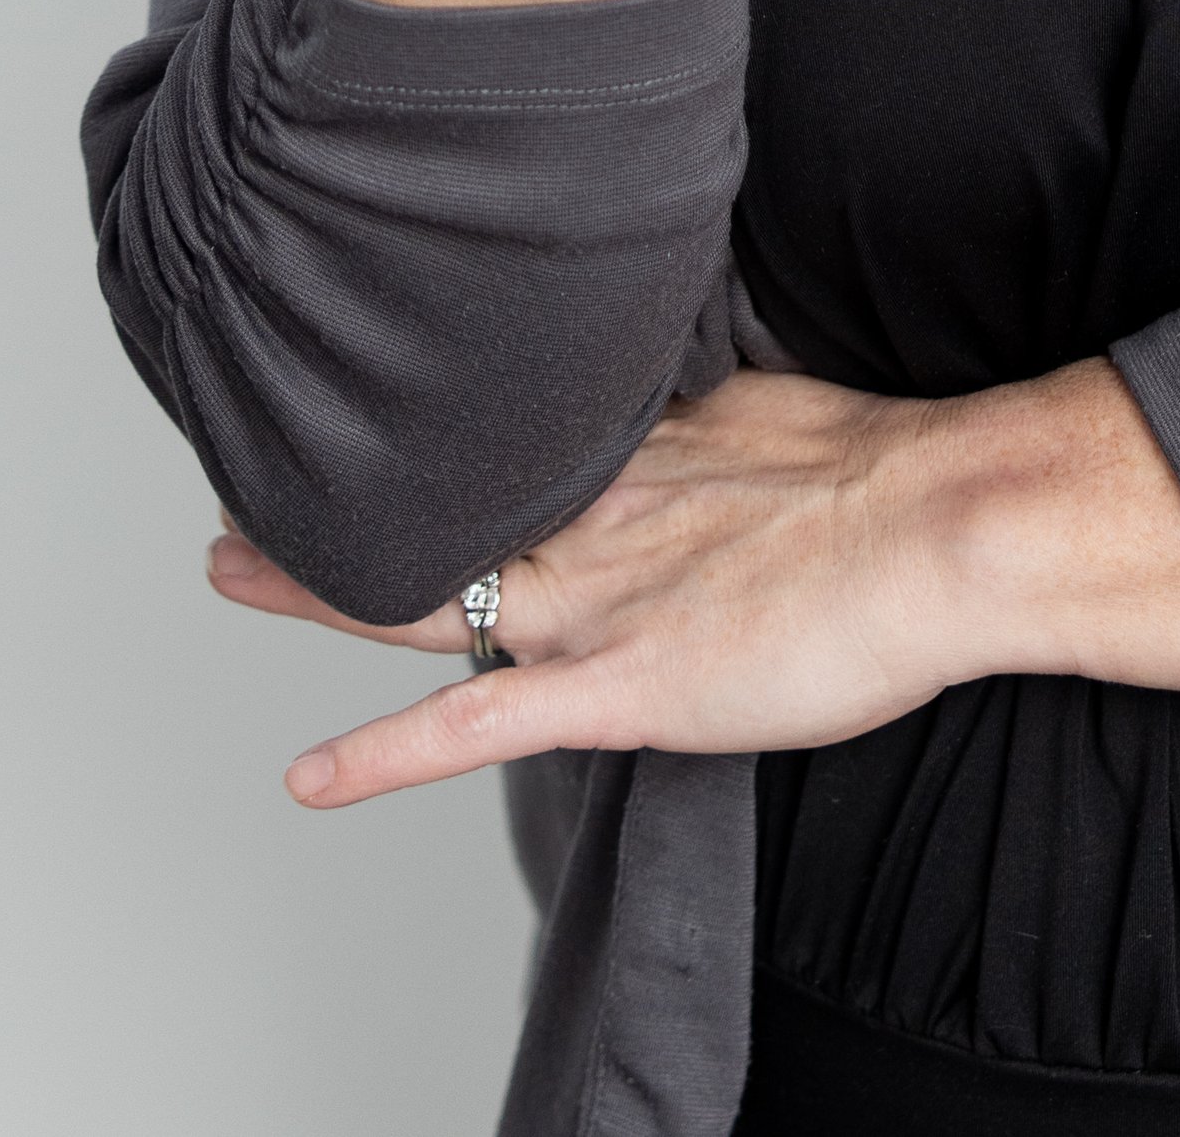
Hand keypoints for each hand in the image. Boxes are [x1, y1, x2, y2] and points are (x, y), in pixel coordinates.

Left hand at [211, 361, 1179, 808]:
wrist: (949, 522)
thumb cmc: (900, 474)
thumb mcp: (791, 408)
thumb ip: (733, 418)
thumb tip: (726, 400)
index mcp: (649, 452)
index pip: (512, 443)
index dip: (435, 442)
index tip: (379, 417)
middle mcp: (602, 515)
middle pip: (444, 505)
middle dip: (339, 500)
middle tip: (246, 480)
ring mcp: (601, 602)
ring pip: (431, 594)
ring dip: (321, 591)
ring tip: (230, 570)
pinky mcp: (619, 686)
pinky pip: (476, 726)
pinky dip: (386, 755)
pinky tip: (314, 778)